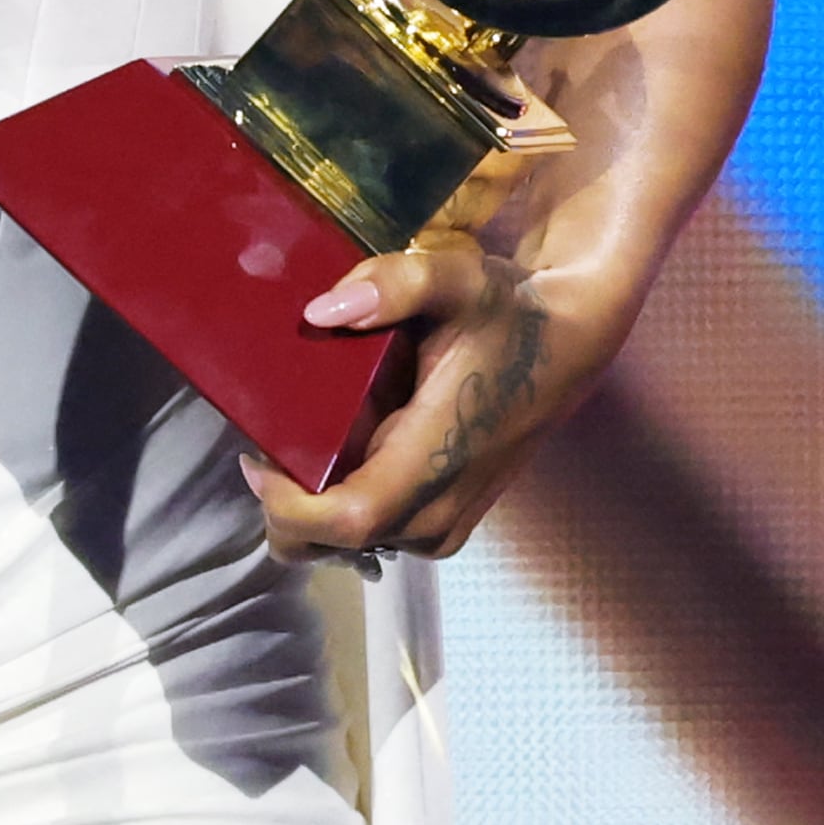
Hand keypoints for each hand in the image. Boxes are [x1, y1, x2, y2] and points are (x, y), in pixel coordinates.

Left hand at [239, 238, 633, 565]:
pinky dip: (339, 505)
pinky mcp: (447, 517)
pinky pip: (375, 533)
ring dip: (310, 507)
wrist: (568, 343)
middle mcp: (441, 507)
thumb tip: (322, 310)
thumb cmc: (510, 313)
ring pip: (351, 545)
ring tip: (296, 445)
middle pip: (336, 544)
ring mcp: (446, 520)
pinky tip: (332, 454)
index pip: (348, 520)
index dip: (288, 505)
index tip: (255, 456)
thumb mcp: (457, 279)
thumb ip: (392, 285)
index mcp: (437, 460)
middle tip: (267, 444)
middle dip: (285, 506)